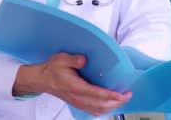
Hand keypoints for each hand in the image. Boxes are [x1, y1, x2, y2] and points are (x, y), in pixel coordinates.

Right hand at [15, 53, 131, 116]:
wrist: (42, 79)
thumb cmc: (52, 69)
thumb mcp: (61, 59)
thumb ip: (74, 59)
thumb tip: (84, 60)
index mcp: (75, 88)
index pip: (96, 94)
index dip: (111, 96)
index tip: (122, 94)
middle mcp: (78, 98)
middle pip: (101, 106)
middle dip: (117, 102)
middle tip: (128, 95)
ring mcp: (78, 103)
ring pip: (98, 110)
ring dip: (112, 107)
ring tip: (122, 99)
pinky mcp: (78, 104)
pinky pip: (93, 111)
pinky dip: (104, 109)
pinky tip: (111, 104)